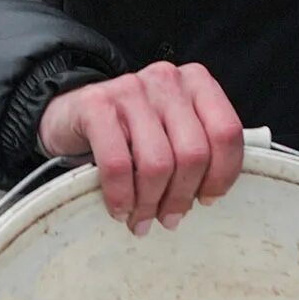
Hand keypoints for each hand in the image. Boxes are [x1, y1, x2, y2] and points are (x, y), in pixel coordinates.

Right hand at [38, 61, 244, 233]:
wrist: (72, 113)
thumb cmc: (132, 131)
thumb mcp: (172, 130)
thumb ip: (198, 150)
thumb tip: (209, 197)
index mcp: (197, 83)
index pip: (226, 132)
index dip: (222, 175)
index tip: (207, 199)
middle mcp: (168, 79)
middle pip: (193, 153)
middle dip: (181, 196)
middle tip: (169, 219)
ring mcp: (131, 88)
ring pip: (157, 163)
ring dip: (150, 203)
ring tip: (142, 220)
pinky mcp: (96, 104)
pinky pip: (117, 164)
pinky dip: (121, 197)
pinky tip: (119, 210)